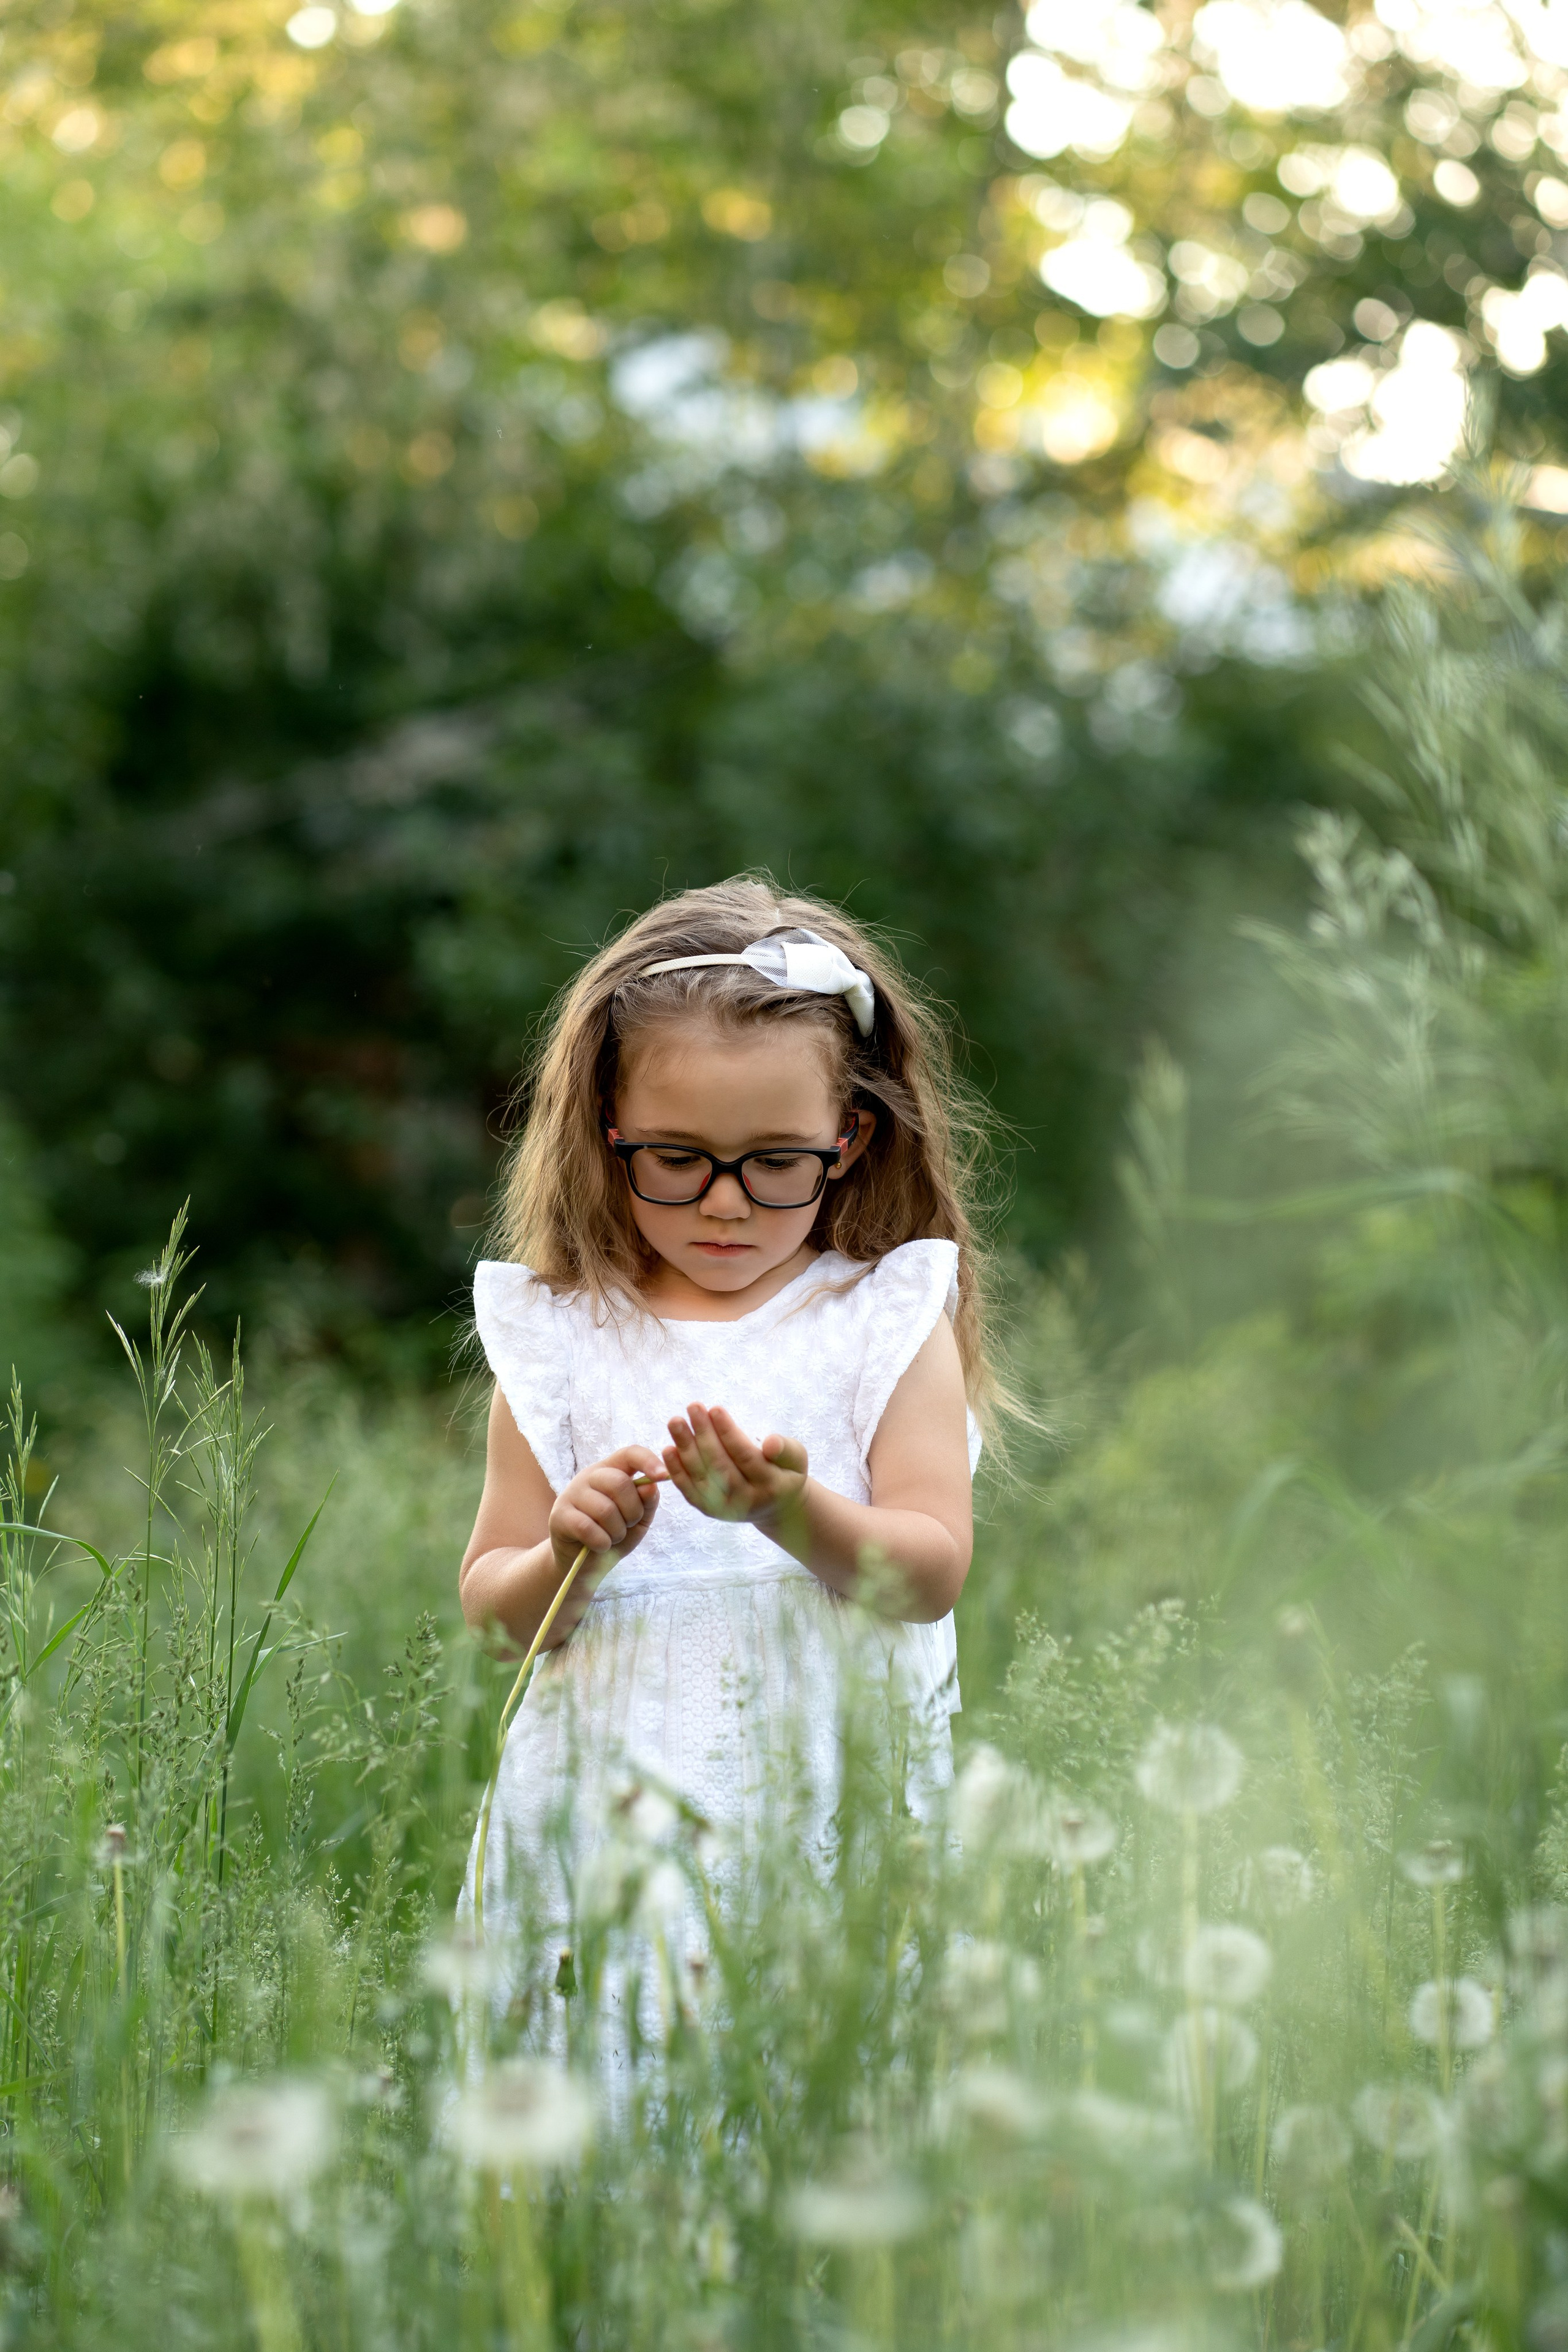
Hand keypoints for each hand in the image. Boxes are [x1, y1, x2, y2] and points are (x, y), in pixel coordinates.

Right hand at [547, 1447, 664, 1582]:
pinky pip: (588, 1528)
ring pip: (604, 1509)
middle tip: (628, 1526)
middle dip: (632, 1511)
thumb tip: (651, 1485)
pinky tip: (600, 1545)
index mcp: (610, 1471)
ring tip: (612, 1537)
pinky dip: (601, 1542)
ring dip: (617, 1531)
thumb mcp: (638, 1519)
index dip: (648, 1461)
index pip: (630, 1453)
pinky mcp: (559, 1516)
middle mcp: (589, 1477)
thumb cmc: (614, 1535)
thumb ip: (647, 1502)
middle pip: (619, 1482)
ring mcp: (571, 1494)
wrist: (585, 1564)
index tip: (664, 1475)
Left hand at [663, 1403, 808, 1528]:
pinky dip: (676, 1471)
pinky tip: (668, 1449)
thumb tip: (769, 1442)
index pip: (744, 1457)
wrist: (775, 1507)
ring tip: (676, 1422)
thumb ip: (786, 1449)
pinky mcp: (709, 1511)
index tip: (715, 1408)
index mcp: (770, 1486)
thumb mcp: (796, 1459)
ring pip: (701, 1478)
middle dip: (703, 1435)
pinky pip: (689, 1491)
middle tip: (693, 1407)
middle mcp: (746, 1501)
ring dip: (685, 1448)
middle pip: (719, 1466)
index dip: (727, 1433)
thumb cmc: (784, 1472)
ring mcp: (725, 1509)